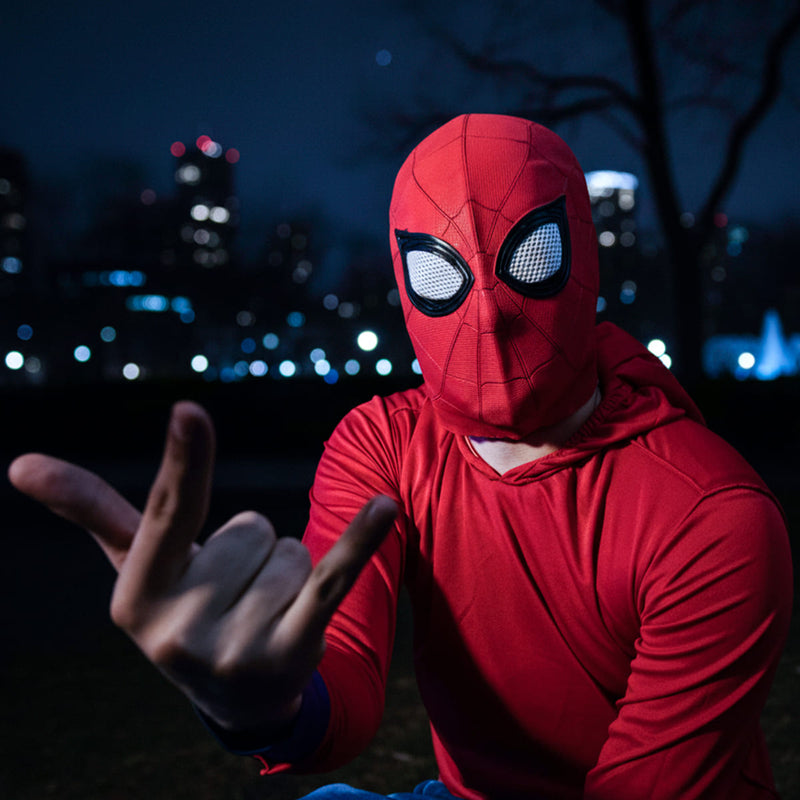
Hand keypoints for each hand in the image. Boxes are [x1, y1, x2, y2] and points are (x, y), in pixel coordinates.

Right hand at [8, 401, 397, 731]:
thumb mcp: (139, 569)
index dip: (183, 459)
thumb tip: (19, 464)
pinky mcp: (290, 650)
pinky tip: (386, 507)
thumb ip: (93, 511)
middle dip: (252, 552)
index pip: (169, 512)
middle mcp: (178, 629)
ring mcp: (235, 647)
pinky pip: (332, 578)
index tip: (190, 411)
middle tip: (236, 595)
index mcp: (135, 597)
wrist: (240, 699)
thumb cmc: (185, 611)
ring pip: (292, 550)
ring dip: (286, 571)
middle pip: (251, 528)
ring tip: (263, 611)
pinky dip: (361, 540)